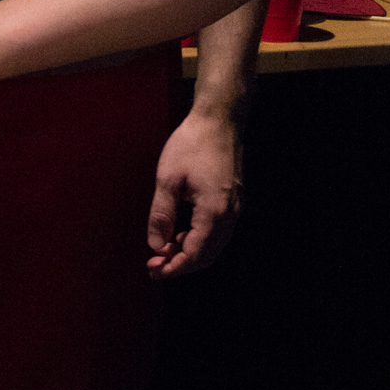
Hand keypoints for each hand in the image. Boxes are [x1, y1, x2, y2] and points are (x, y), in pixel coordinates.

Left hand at [146, 105, 241, 279]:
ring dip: (190, 252)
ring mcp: (235, 207)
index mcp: (214, 211)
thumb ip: (162, 216)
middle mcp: (230, 214)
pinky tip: (181, 232)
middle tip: (156, 264)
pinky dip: (199, 238)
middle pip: (207, 256)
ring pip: (214, 245)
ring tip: (164, 249)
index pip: (195, 255)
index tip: (153, 269)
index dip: (173, 267)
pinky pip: (218, 231)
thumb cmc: (192, 144)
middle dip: (181, 264)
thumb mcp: (168, 179)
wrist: (219, 119)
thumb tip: (156, 245)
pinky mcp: (234, 199)